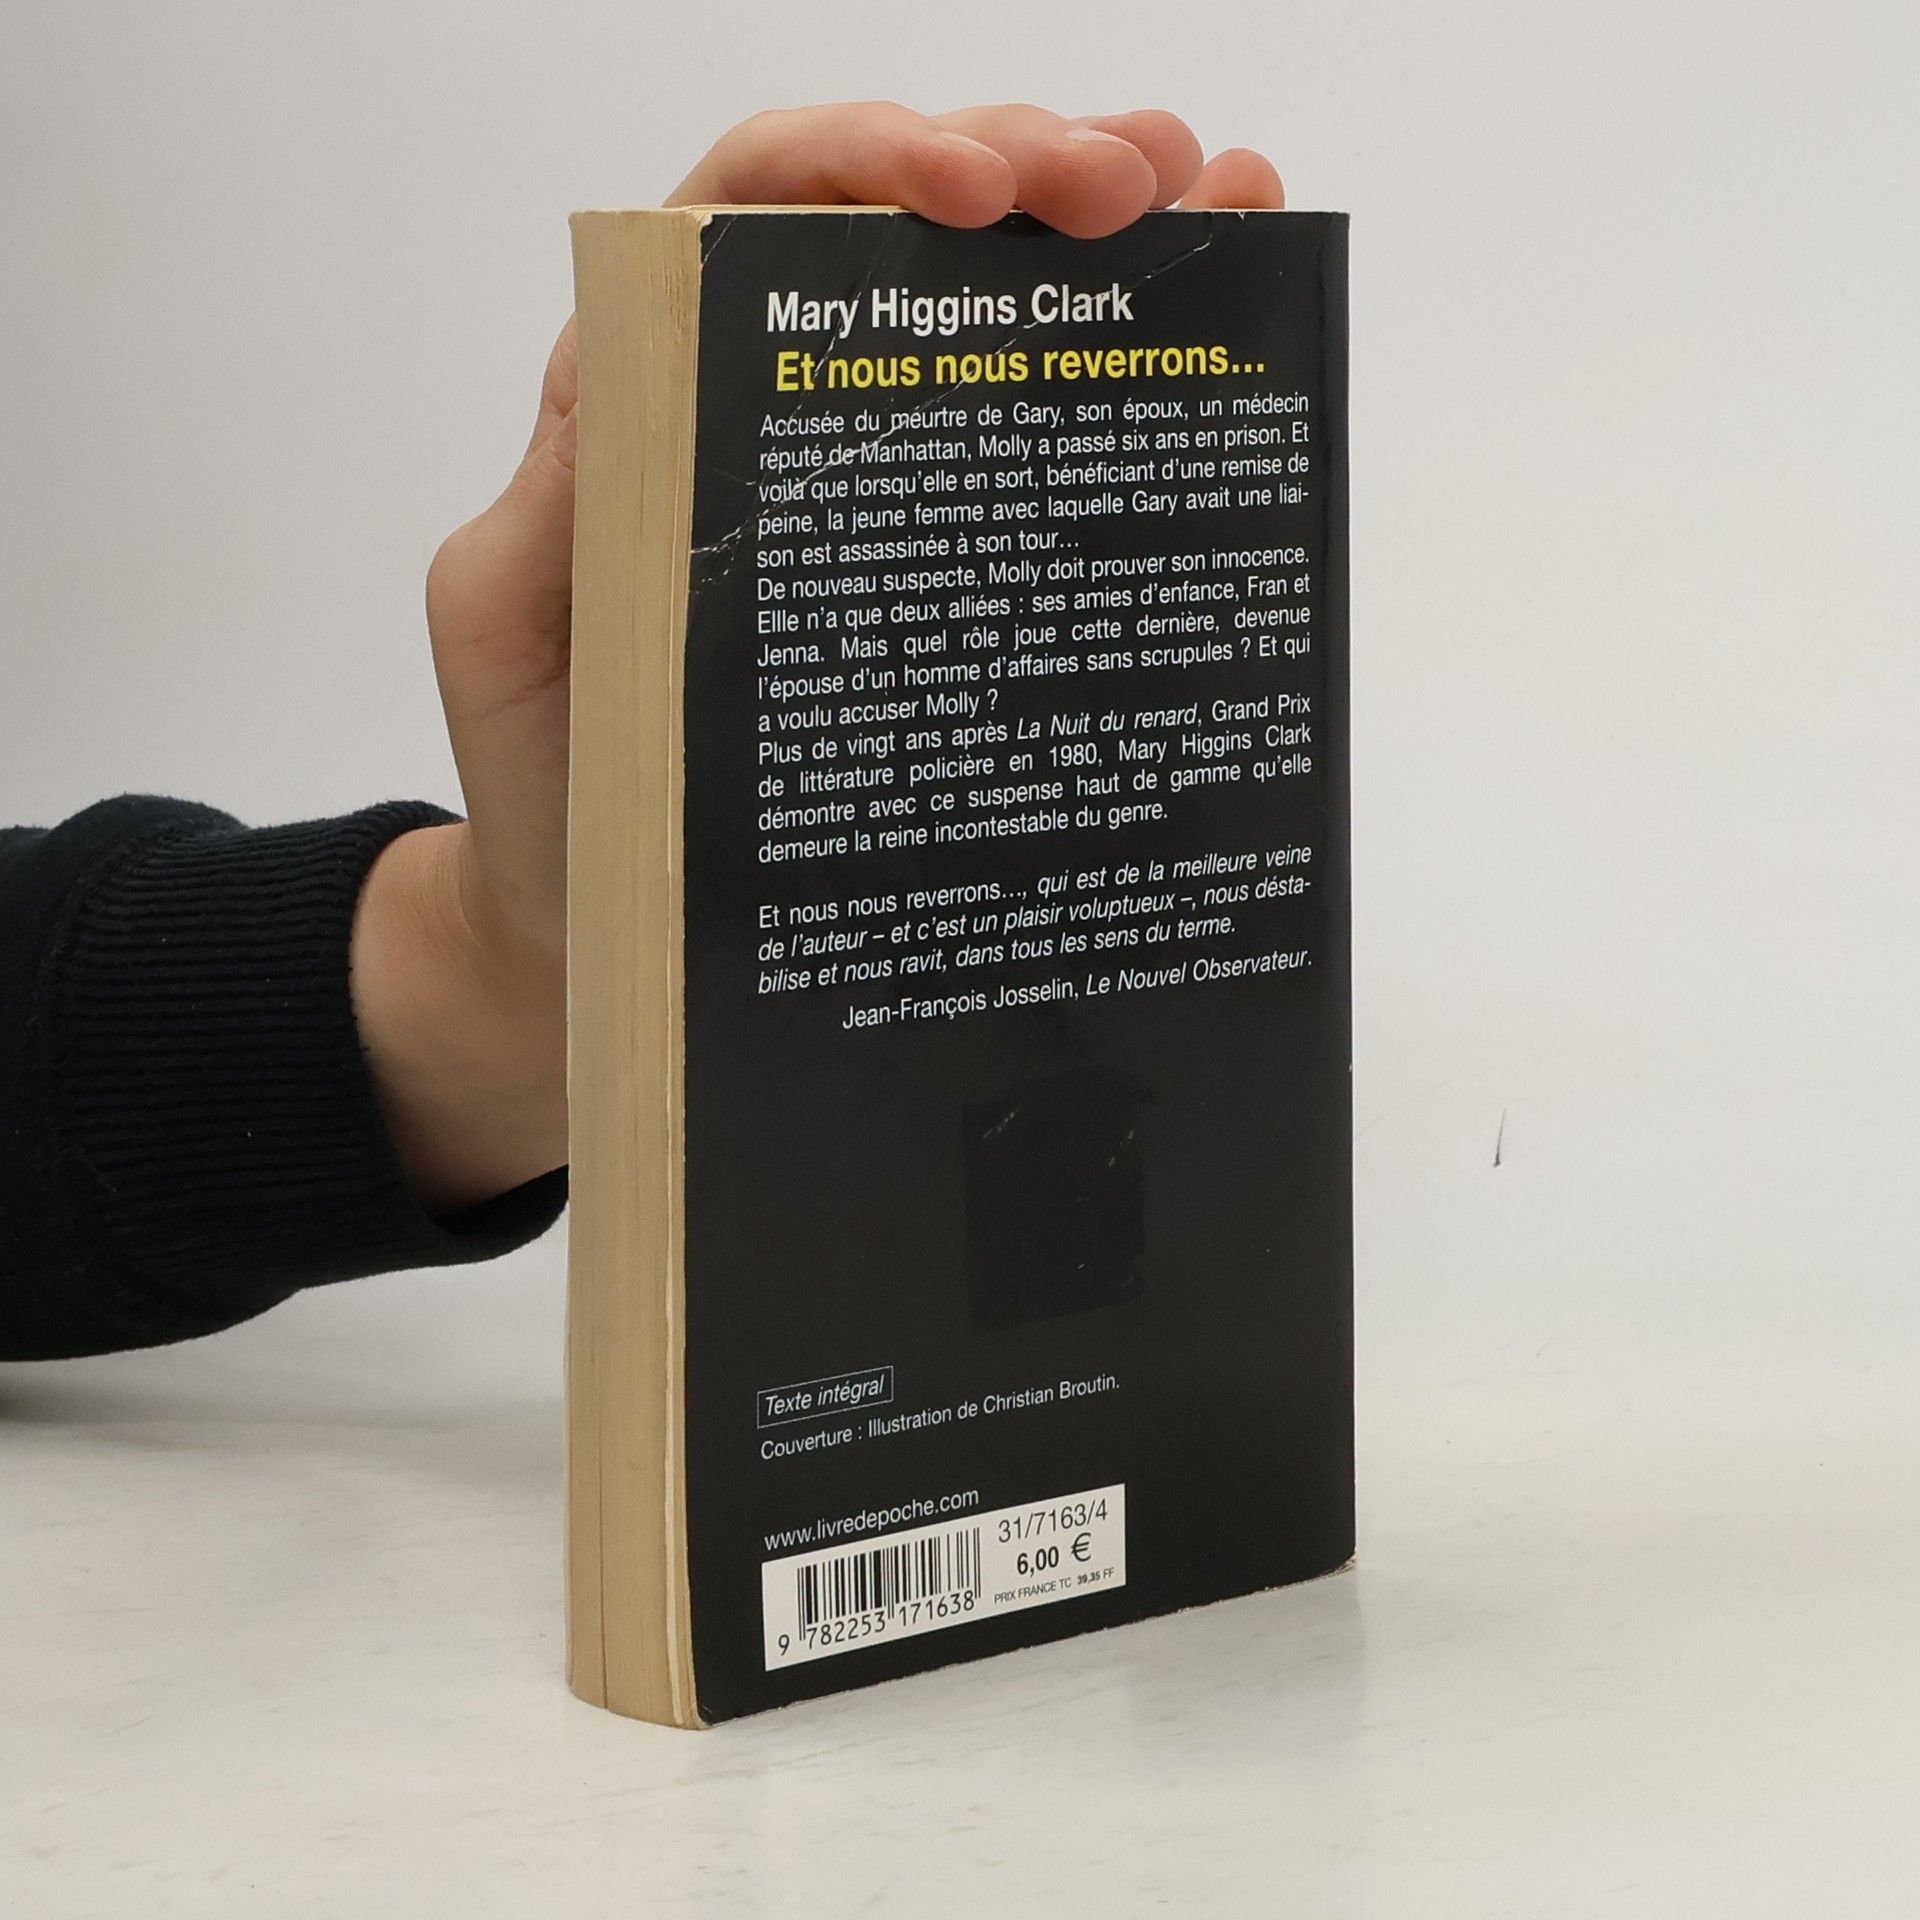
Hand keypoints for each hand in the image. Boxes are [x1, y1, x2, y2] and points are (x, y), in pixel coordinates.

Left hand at [354, 103, 1283, 1212]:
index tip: (976, 192)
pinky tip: (1215, 301)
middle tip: (1139, 187)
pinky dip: (1119, 353)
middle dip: (1023, 165)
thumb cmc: (555, 791)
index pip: (753, 210)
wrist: (611, 928)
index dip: (864, 161)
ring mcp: (865, 486)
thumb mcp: (513, 634)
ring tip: (1211, 200)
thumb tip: (628, 376)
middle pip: (899, 227)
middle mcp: (770, 410)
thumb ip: (553, 507)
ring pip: (980, 304)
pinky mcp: (934, 569)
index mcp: (658, 398)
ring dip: (1094, 226)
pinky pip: (1025, 436)